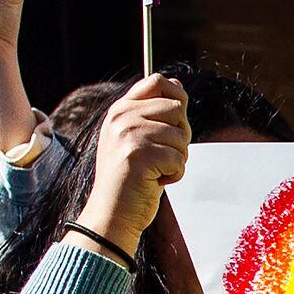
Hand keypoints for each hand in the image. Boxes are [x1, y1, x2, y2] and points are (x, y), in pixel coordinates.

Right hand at [79, 75, 191, 250]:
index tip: (173, 120)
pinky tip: (154, 181)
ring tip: (154, 170)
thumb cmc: (130, 177)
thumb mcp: (136, 137)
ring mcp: (129, 135)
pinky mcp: (140, 155)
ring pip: (181, 136)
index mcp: (121, 109)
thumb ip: (154, 112)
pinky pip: (179, 159)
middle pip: (177, 108)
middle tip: (160, 154)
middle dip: (179, 135)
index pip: (157, 81)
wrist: (112, 213)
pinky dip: (174, 175)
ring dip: (176, 159)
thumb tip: (178, 84)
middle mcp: (122, 117)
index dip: (176, 98)